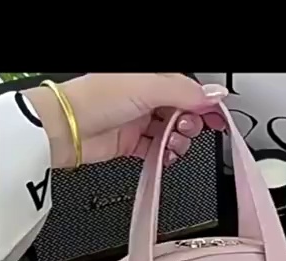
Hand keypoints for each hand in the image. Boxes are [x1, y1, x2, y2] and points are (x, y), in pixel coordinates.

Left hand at [25, 73, 227, 168]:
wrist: (67, 129)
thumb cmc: (96, 100)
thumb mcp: (148, 87)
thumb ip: (185, 93)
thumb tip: (215, 94)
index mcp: (152, 78)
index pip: (189, 91)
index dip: (205, 105)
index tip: (217, 119)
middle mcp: (146, 98)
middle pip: (184, 114)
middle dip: (190, 126)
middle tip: (184, 130)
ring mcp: (139, 121)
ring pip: (172, 134)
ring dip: (178, 143)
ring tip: (171, 145)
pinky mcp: (132, 143)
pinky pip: (158, 152)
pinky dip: (164, 156)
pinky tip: (163, 156)